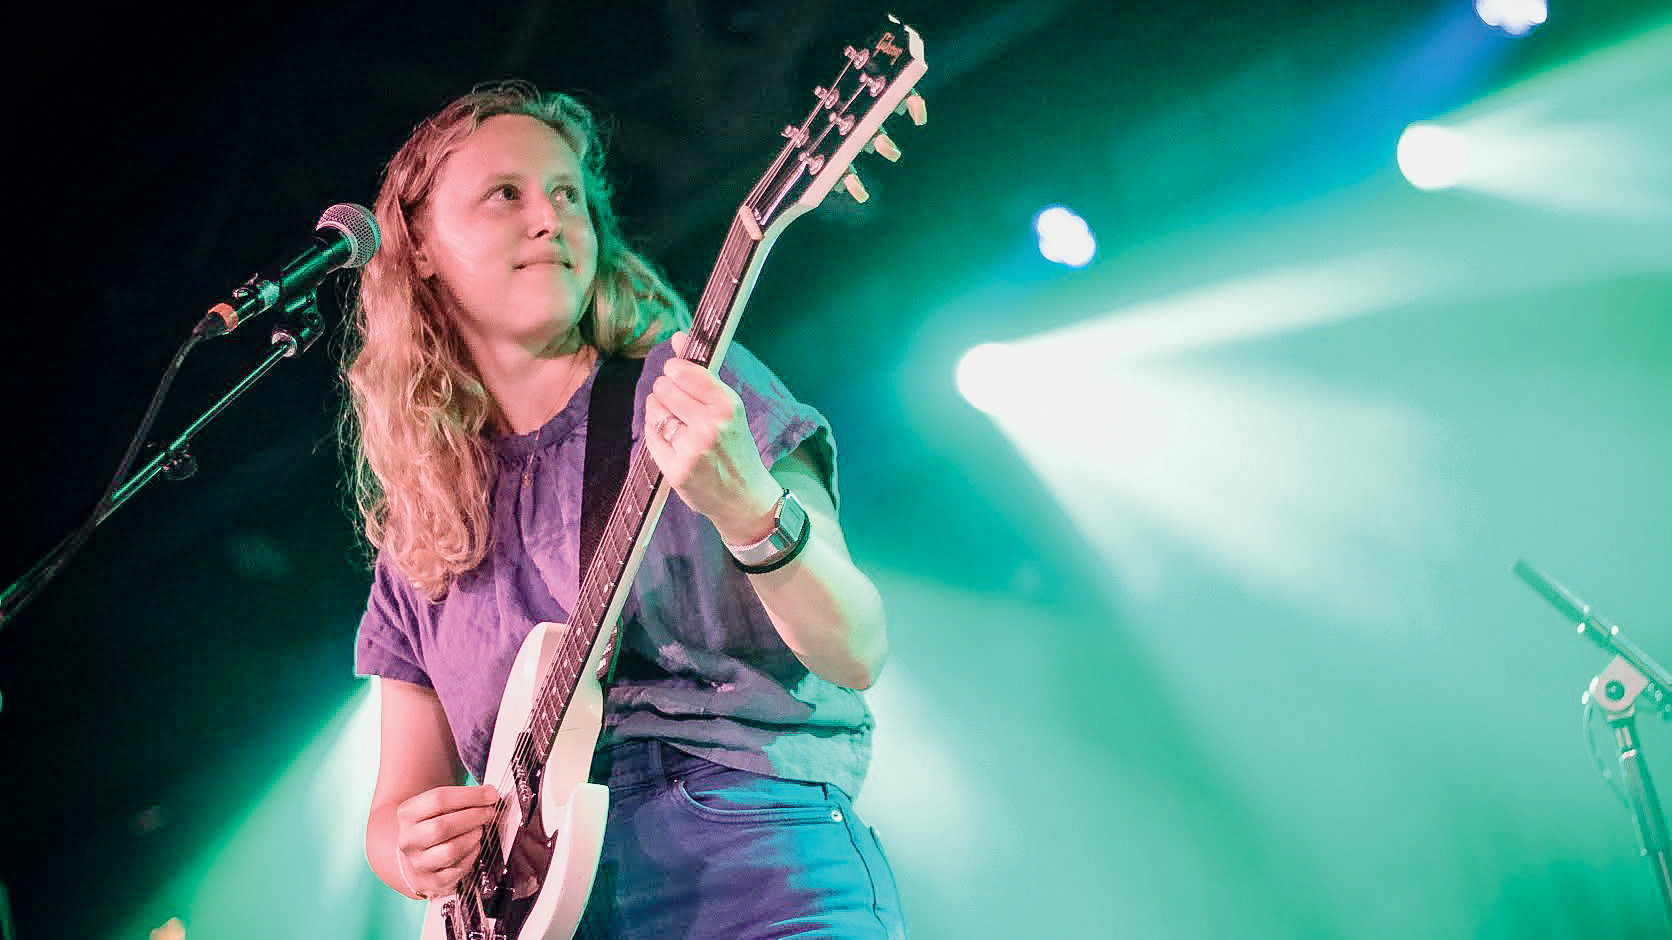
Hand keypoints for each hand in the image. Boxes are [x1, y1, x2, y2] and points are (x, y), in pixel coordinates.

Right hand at [393, 784, 498, 898]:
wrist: (415, 858)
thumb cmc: (433, 825)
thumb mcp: (437, 807)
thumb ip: (461, 798)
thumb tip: (490, 794)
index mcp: (407, 813)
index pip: (438, 799)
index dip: (470, 795)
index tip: (490, 794)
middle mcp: (409, 839)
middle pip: (442, 826)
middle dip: (473, 817)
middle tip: (488, 812)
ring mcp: (418, 863)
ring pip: (450, 850)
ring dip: (472, 837)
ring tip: (480, 829)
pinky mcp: (431, 882)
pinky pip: (457, 870)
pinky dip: (471, 856)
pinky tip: (475, 847)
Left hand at [644, 332, 780, 543]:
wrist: (743, 498)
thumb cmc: (736, 448)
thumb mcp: (729, 409)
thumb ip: (702, 374)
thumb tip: (677, 336)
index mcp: (728, 406)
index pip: (685, 372)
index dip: (675, 370)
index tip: (677, 374)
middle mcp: (710, 426)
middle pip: (664, 388)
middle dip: (666, 391)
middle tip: (678, 404)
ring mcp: (691, 449)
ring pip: (654, 410)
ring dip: (658, 411)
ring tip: (675, 422)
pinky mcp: (675, 469)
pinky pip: (650, 435)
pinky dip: (655, 432)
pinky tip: (671, 439)